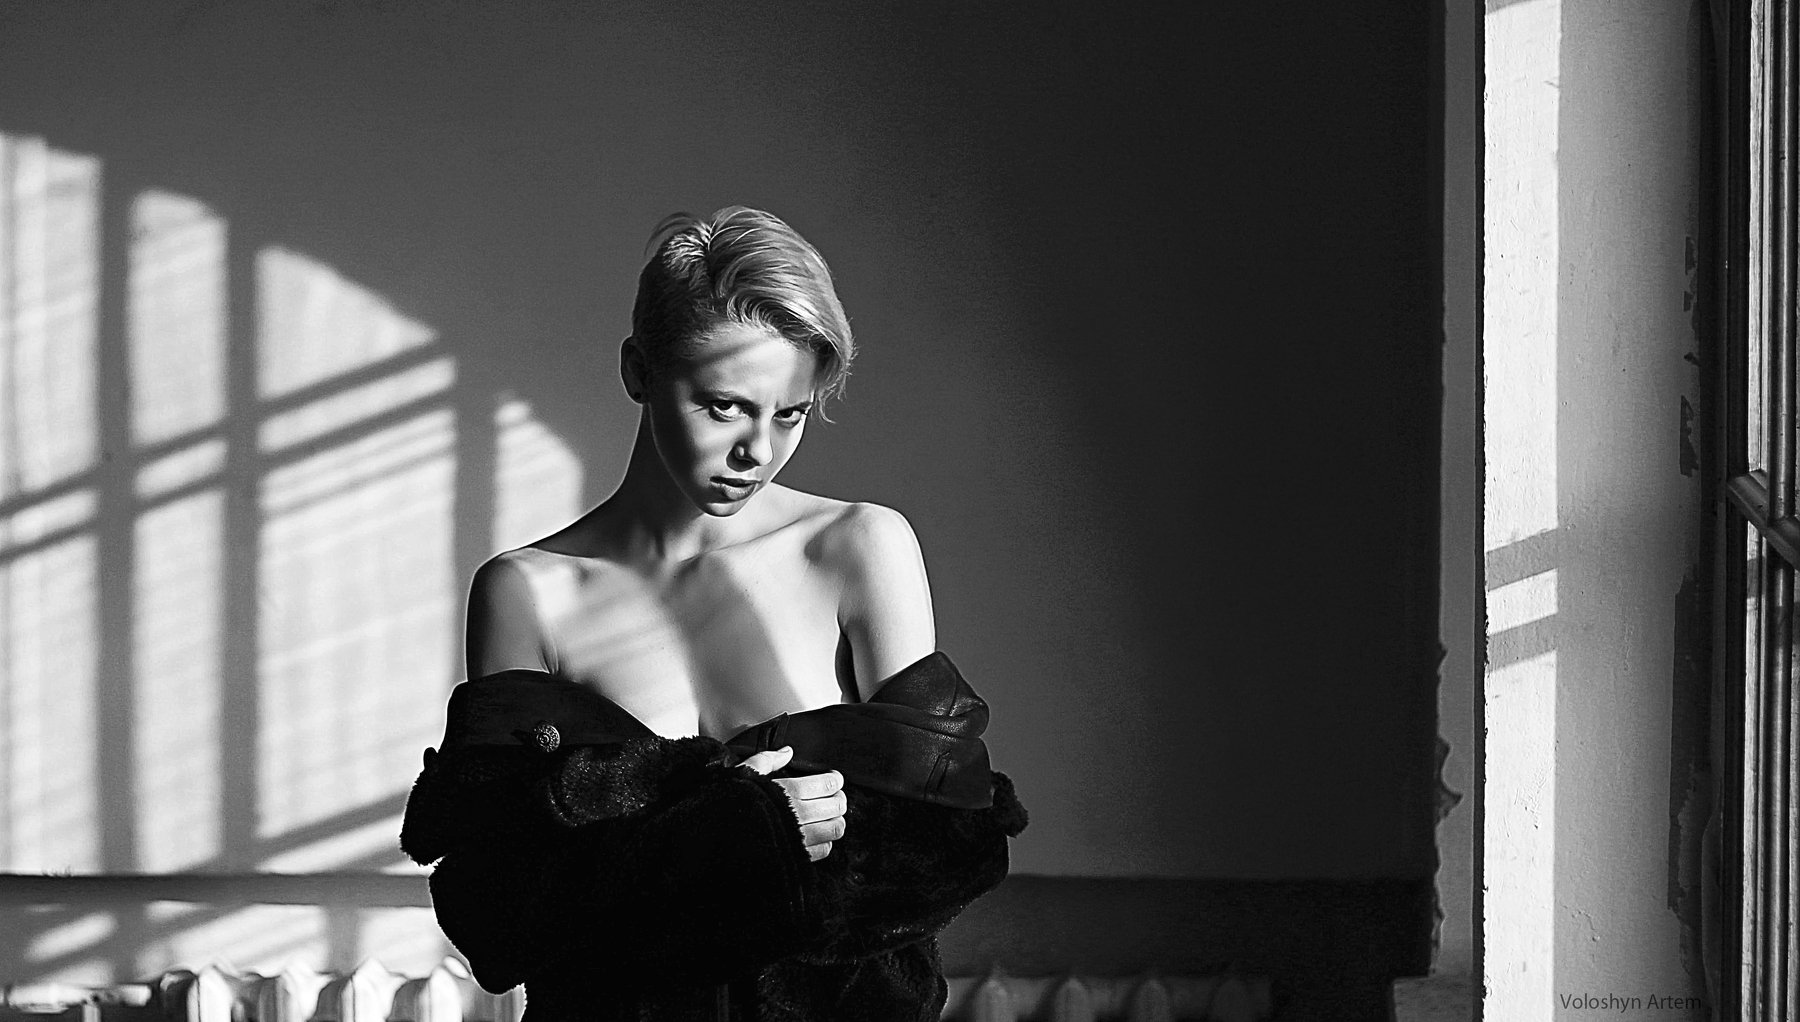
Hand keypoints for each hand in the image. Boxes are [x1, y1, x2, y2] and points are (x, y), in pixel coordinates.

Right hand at [737, 746, 846, 861]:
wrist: (713, 841)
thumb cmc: (727, 805)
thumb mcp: (743, 775)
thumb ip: (767, 760)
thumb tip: (787, 752)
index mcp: (789, 792)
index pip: (828, 784)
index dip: (835, 780)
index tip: (833, 779)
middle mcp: (799, 815)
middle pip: (836, 805)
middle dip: (839, 799)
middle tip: (835, 796)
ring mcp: (799, 838)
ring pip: (835, 829)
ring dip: (836, 820)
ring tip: (830, 816)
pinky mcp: (796, 858)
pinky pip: (823, 850)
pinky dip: (826, 842)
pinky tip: (818, 835)